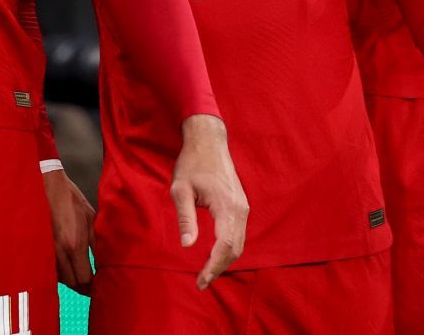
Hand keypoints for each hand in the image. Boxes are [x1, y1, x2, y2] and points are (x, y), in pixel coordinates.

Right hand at [44, 166, 94, 292]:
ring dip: (71, 279)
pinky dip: (60, 271)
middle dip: (82, 286)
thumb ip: (96, 244)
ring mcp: (47, 249)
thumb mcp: (90, 219)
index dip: (92, 286)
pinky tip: (67, 264)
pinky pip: (50, 267)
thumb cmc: (71, 199)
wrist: (47, 185)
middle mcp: (60, 251)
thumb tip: (102, 263)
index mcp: (75, 244)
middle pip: (72, 282)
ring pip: (60, 277)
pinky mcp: (40, 245)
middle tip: (91, 284)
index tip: (98, 285)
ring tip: (80, 274)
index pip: (84, 278)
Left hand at [169, 114, 247, 289]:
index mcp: (226, 205)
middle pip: (235, 249)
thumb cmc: (192, 163)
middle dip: (219, 268)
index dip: (213, 266)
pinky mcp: (241, 206)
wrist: (209, 141)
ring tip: (206, 274)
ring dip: (225, 261)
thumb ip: (185, 218)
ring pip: (239, 243)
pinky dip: (229, 249)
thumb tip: (187, 245)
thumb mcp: (180, 189)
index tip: (200, 281)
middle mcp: (240, 209)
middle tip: (201, 282)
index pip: (225, 245)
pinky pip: (238, 234)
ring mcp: (243, 207)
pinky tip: (215, 256)